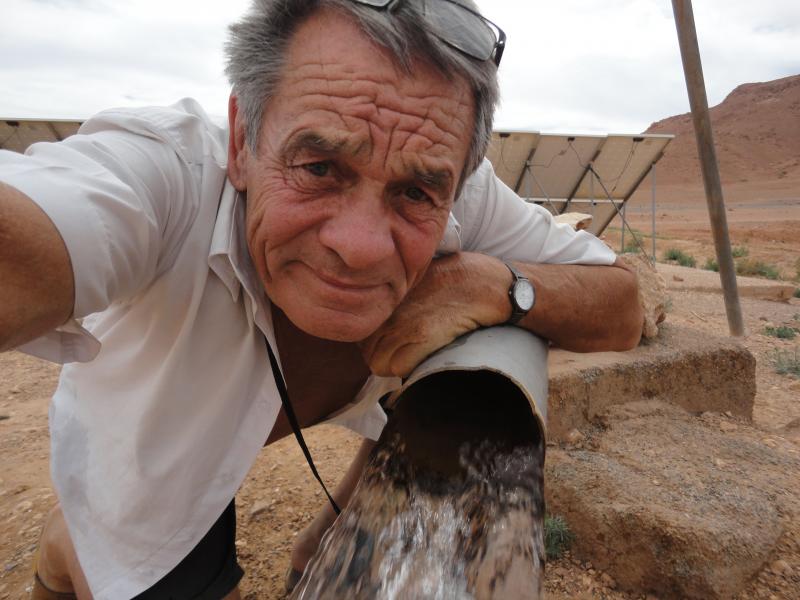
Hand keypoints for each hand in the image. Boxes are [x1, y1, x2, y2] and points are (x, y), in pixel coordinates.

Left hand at [359, 252, 509, 376]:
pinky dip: (409, 369)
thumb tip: (383, 324)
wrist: (484, 283)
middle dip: (383, 358)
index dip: (375, 344)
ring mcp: (403, 323)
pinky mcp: (422, 336)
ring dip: (395, 366)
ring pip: (379, 364)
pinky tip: (424, 357)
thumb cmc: (454, 280)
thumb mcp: (415, 281)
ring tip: (414, 357)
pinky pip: (399, 368)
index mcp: (385, 296)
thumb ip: (395, 301)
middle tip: (403, 354)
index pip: (360, 334)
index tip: (390, 344)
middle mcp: (388, 309)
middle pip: (367, 352)